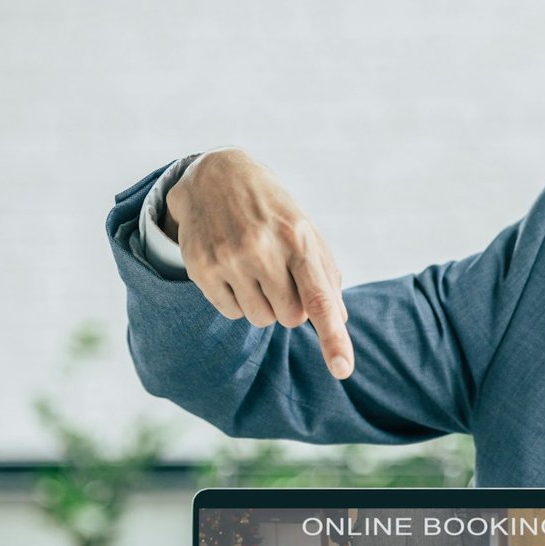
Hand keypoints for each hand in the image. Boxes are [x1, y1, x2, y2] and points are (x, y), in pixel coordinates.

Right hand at [166, 148, 353, 379]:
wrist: (215, 176)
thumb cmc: (273, 212)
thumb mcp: (306, 230)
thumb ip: (326, 274)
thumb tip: (340, 318)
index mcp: (298, 239)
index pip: (319, 299)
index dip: (333, 337)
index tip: (343, 369)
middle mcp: (262, 250)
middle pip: (290, 318)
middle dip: (291, 305)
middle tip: (280, 273)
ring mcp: (229, 260)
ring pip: (260, 319)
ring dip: (264, 304)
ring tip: (256, 269)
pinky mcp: (202, 269)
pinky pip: (230, 313)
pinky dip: (237, 300)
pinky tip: (233, 270)